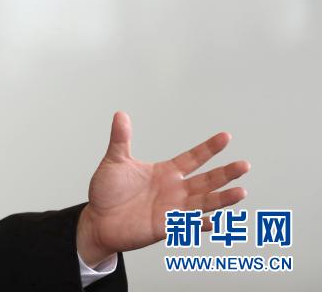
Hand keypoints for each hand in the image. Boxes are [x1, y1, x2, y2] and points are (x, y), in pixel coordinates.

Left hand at [76, 111, 249, 266]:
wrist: (97, 219)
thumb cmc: (107, 191)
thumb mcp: (115, 161)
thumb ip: (121, 139)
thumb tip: (120, 114)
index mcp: (166, 173)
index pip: (193, 158)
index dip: (209, 148)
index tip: (226, 136)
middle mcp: (174, 190)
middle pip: (206, 180)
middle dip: (225, 173)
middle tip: (244, 165)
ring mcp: (172, 209)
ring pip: (203, 203)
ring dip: (222, 199)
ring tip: (241, 192)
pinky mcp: (165, 227)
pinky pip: (188, 225)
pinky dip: (201, 224)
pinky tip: (214, 222)